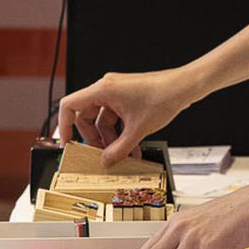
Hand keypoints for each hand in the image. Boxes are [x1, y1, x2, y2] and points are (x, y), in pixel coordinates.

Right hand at [56, 68, 199, 164]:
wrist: (184, 87)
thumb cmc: (163, 96)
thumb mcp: (138, 129)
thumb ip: (118, 149)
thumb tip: (105, 161)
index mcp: (102, 90)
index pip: (69, 106)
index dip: (64, 125)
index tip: (67, 142)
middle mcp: (107, 88)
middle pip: (87, 116)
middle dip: (94, 138)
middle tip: (100, 155)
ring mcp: (117, 92)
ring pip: (104, 119)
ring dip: (111, 138)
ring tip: (122, 155)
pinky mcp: (127, 97)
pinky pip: (116, 117)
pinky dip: (121, 132)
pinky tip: (132, 147)